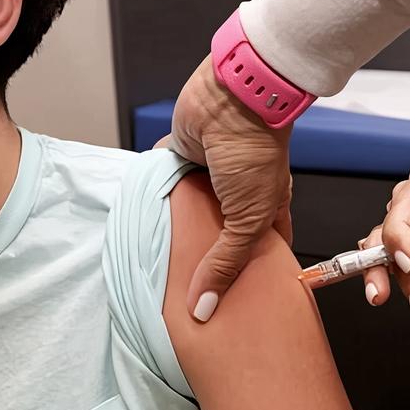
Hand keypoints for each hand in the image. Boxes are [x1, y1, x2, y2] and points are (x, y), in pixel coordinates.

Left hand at [171, 55, 292, 322]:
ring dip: (178, 233)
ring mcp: (209, 178)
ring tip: (160, 274)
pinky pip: (167, 188)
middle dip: (207, 261)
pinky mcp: (181, 160)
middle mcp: (238, 196)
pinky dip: (157, 202)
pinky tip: (143, 230)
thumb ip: (225, 262)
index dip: (255, 276)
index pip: (263, 250)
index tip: (239, 306)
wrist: (231, 100)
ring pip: (191, 214)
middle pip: (221, 236)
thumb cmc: (255, 153)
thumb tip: (205, 309)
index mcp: (267, 208)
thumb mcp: (248, 219)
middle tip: (189, 299)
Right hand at [360, 164, 409, 318]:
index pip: (401, 207)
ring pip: (380, 255)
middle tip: (389, 285)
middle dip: (382, 262)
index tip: (408, 261)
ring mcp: (409, 233)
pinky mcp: (409, 258)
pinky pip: (392, 273)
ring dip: (392, 281)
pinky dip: (403, 290)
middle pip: (383, 231)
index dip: (398, 235)